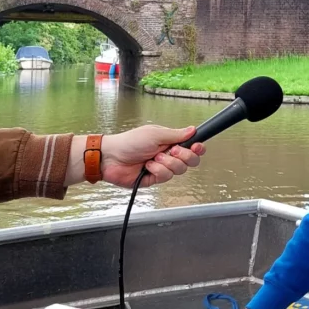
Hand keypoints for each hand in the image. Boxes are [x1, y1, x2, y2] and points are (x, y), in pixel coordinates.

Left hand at [66, 125, 206, 187]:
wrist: (111, 158)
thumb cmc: (129, 142)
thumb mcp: (155, 134)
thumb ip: (176, 134)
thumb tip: (193, 130)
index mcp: (169, 141)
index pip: (191, 146)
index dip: (197, 148)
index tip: (197, 147)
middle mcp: (168, 154)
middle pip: (190, 160)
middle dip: (184, 156)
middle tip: (171, 151)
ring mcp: (162, 167)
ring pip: (179, 170)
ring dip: (167, 163)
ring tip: (153, 158)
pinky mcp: (155, 178)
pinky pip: (166, 177)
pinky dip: (158, 170)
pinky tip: (147, 166)